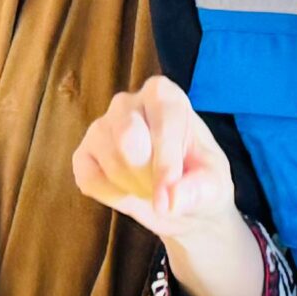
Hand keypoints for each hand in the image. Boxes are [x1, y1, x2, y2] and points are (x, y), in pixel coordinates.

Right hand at [71, 76, 236, 240]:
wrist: (176, 200)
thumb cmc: (199, 180)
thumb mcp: (213, 186)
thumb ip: (198, 189)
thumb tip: (171, 199)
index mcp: (165, 95)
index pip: (162, 121)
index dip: (165, 163)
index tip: (167, 200)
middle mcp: (128, 103)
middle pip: (127, 135)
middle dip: (147, 174)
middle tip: (164, 190)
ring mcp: (101, 127)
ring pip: (111, 162)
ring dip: (134, 188)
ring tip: (151, 187)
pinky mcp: (83, 154)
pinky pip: (89, 179)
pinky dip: (112, 195)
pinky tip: (128, 190)